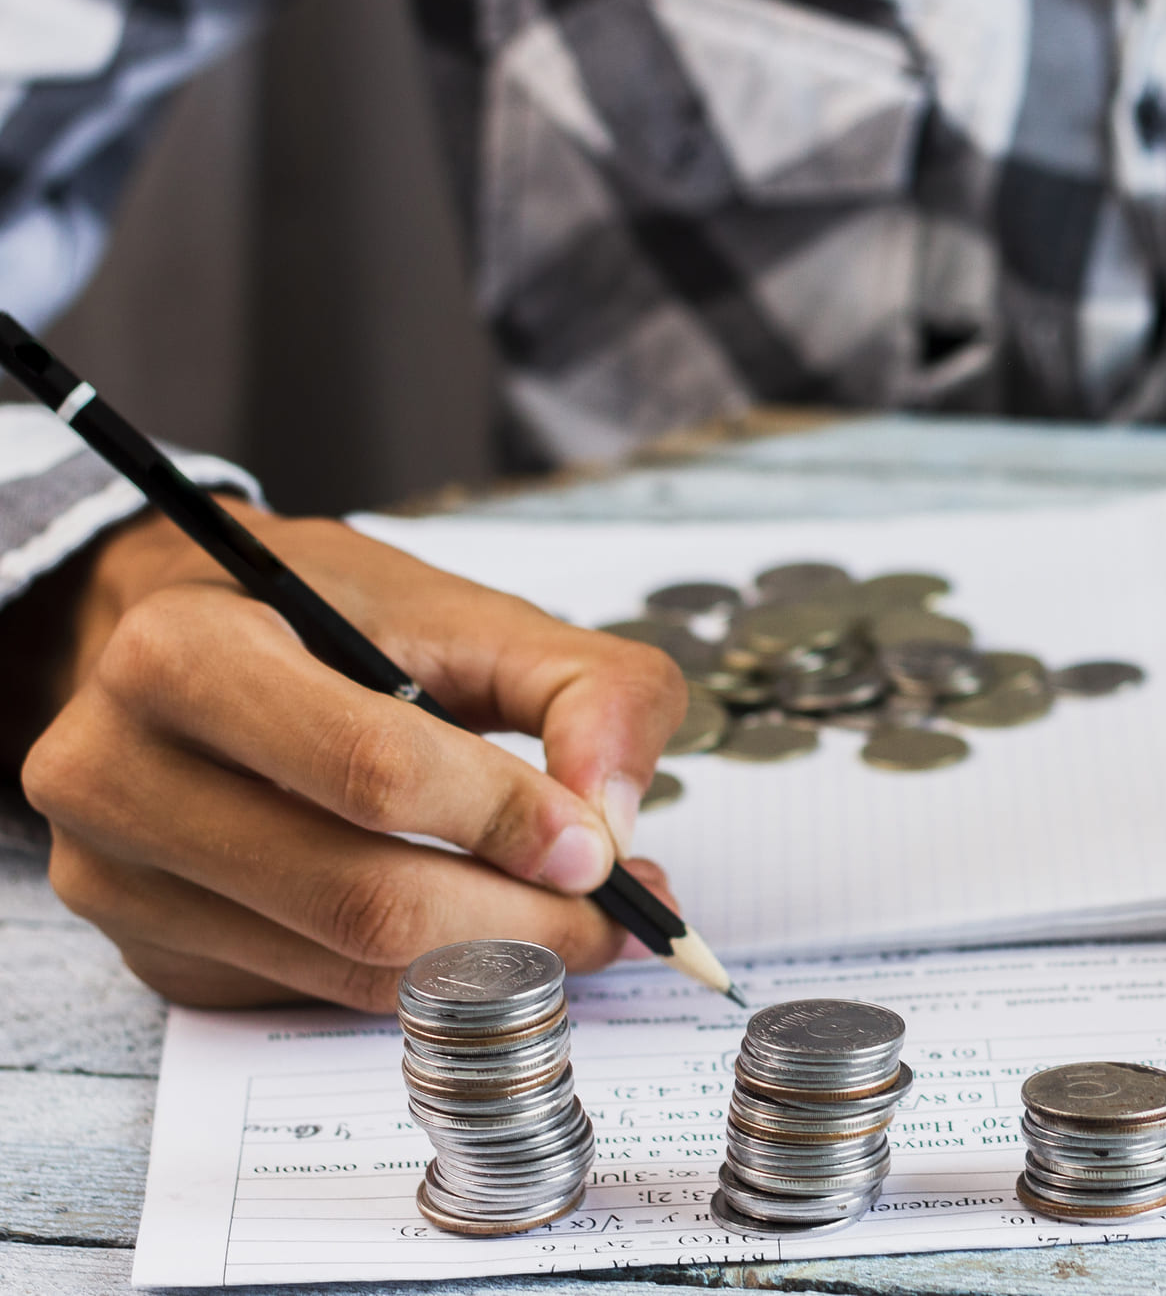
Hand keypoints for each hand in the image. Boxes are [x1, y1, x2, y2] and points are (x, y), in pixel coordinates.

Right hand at [17, 500, 685, 1010]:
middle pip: (358, 893)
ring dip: (488, 960)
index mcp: (185, 654)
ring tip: (573, 919)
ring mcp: (115, 876)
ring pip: (343, 963)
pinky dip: (424, 975)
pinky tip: (479, 929)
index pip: (370, 769)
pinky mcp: (150, 948)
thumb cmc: (332, 621)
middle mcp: (114, 771)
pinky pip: (317, 990)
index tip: (600, 848)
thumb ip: (585, 687)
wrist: (190, 641)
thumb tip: (614, 819)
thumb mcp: (468, 612)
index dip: (503, 818)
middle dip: (518, 918)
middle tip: (614, 911)